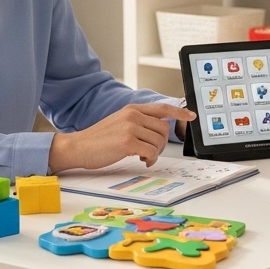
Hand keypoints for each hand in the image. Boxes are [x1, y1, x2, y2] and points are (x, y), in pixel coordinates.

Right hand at [48, 102, 194, 172]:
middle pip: (164, 129)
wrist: (78, 147)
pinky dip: (150, 159)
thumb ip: (137, 122)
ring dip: (155, 153)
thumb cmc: (98, 139)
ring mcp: (130, 127)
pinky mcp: (127, 142)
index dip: (179, 112)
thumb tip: (157, 130)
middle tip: (151, 152)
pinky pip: (151, 152)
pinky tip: (141, 161)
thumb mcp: (119, 123)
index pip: (162, 108)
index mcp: (132, 109)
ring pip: (159, 141)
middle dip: (162, 143)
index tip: (191, 116)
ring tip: (143, 157)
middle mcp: (133, 115)